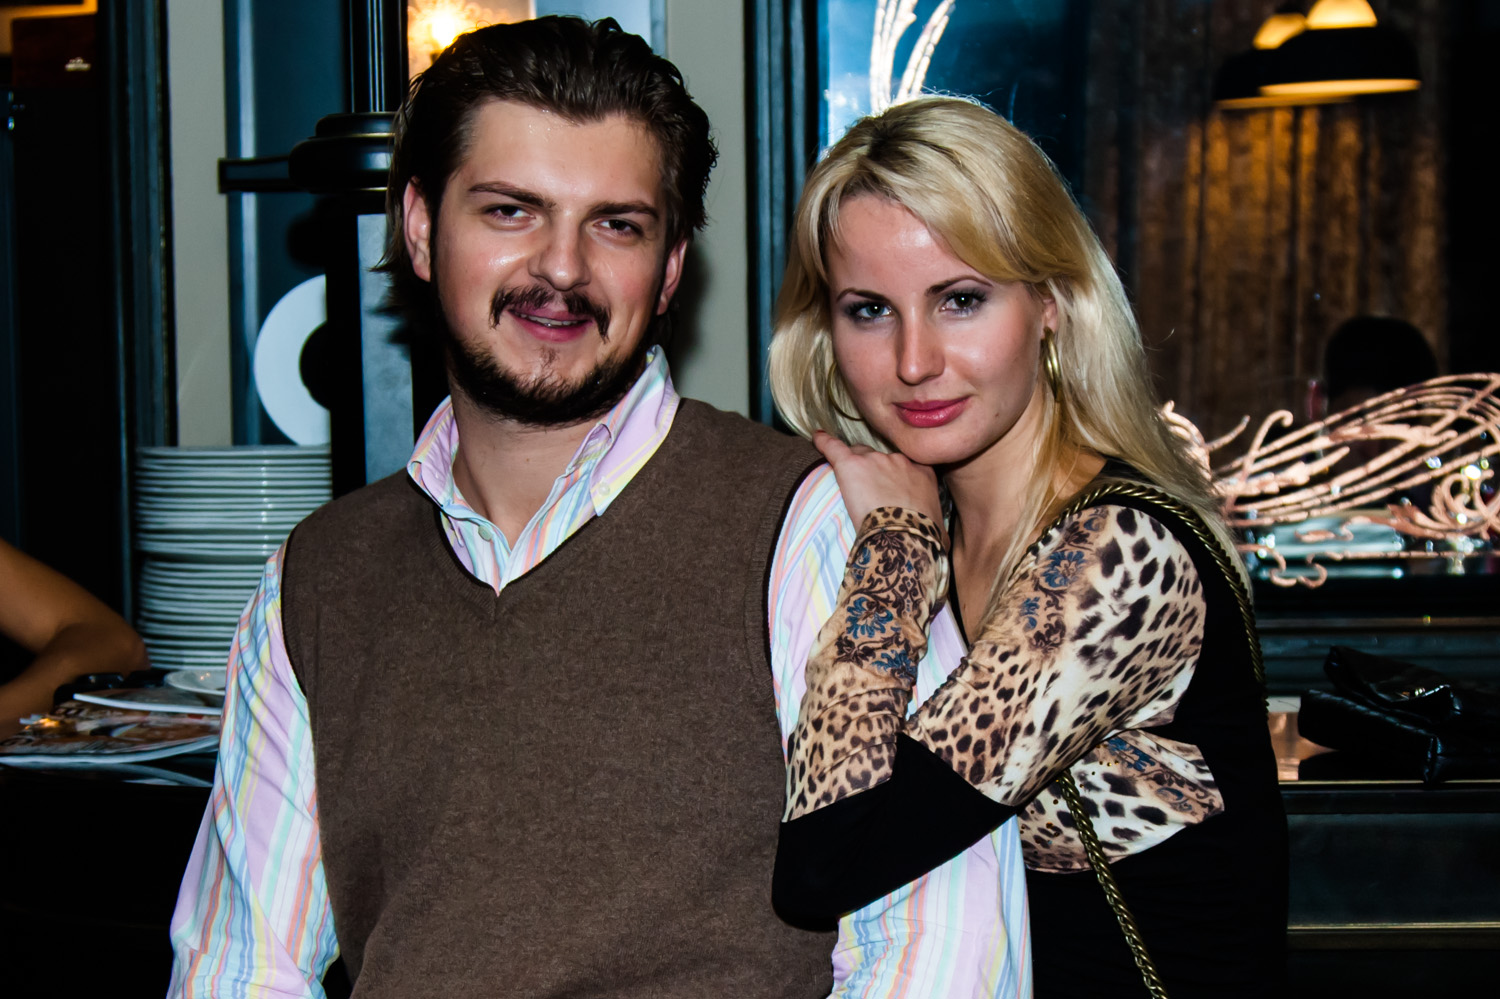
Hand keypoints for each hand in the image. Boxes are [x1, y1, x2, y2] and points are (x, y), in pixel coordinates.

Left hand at [813, 430, 944, 537]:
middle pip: (880, 457)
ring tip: (847, 480)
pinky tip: (817, 437)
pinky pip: (834, 447)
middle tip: (867, 489)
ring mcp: (875, 460)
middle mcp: (900, 460)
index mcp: (922, 472)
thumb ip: (935, 523)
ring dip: (855, 466)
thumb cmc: (923, 536)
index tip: (890, 486)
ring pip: (859, 454)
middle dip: (874, 470)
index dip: (894, 475)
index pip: (904, 465)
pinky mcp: (851, 464)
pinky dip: (824, 442)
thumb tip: (941, 540)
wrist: (904, 536)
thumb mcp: (938, 527)